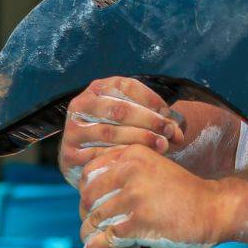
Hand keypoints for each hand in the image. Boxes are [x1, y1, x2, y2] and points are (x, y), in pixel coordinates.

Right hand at [58, 77, 185, 186]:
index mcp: (97, 89)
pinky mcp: (70, 154)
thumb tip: (177, 132)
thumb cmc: (120, 134)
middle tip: (170, 133)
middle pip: (119, 109)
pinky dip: (122, 157)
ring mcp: (73, 130)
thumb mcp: (136, 118)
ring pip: (111, 133)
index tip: (169, 113)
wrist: (86, 161)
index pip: (125, 85)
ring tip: (163, 146)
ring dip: (140, 140)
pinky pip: (100, 155)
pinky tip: (139, 160)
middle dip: (149, 120)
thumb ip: (158, 120)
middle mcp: (81, 105)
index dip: (150, 98)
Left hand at [78, 144, 230, 247]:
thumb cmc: (184, 193)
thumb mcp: (154, 169)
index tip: (92, 202)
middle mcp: (131, 171)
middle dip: (86, 211)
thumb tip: (89, 194)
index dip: (86, 189)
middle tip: (92, 223)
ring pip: (95, 217)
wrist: (215, 209)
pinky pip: (106, 237)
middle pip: (89, 194)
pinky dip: (96, 247)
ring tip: (91, 239)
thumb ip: (126, 173)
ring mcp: (135, 197)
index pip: (90, 170)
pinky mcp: (139, 223)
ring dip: (89, 232)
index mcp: (133, 155)